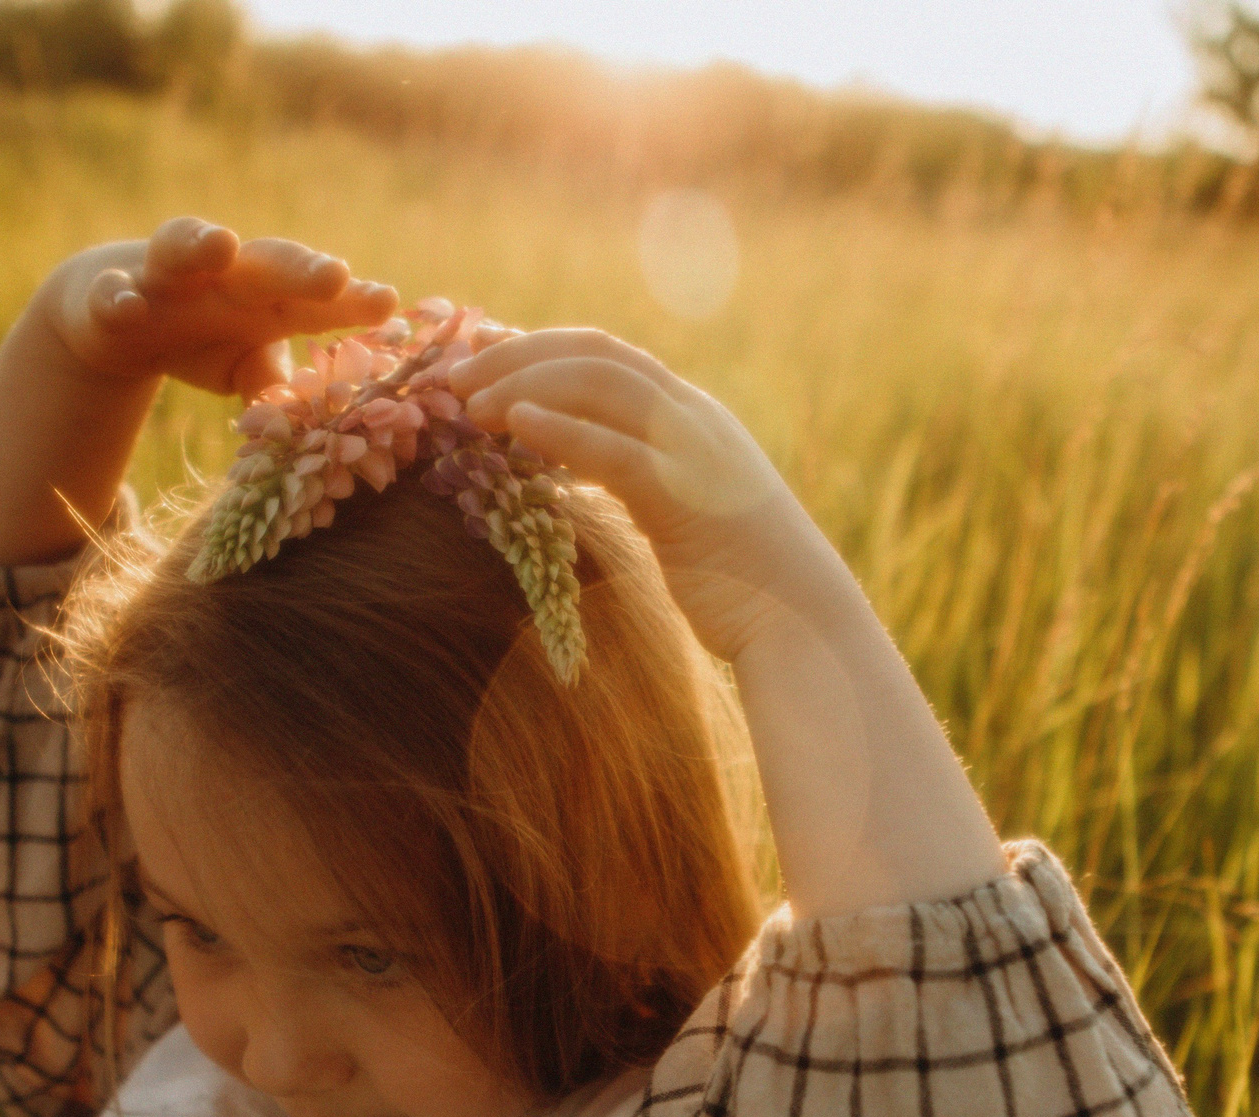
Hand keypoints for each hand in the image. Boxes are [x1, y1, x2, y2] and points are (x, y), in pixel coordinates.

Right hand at [41, 216, 398, 399]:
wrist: (112, 317)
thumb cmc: (202, 335)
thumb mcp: (243, 367)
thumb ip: (276, 384)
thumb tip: (318, 422)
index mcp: (265, 298)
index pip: (317, 299)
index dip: (352, 301)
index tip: (388, 302)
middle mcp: (220, 277)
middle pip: (265, 264)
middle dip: (299, 267)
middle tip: (334, 273)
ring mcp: (163, 279)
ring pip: (180, 248)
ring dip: (199, 243)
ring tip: (221, 244)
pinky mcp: (107, 296)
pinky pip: (111, 294)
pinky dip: (117, 298)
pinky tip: (127, 307)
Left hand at [447, 329, 861, 662]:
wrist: (805, 627)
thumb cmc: (743, 583)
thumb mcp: (684, 513)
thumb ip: (641, 479)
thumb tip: (585, 473)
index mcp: (693, 417)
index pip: (606, 356)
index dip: (536, 347)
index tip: (478, 354)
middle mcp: (696, 418)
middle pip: (595, 353)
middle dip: (517, 353)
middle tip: (453, 375)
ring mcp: (696, 450)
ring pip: (600, 384)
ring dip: (524, 382)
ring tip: (469, 404)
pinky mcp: (688, 497)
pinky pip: (615, 449)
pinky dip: (562, 429)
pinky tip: (515, 424)